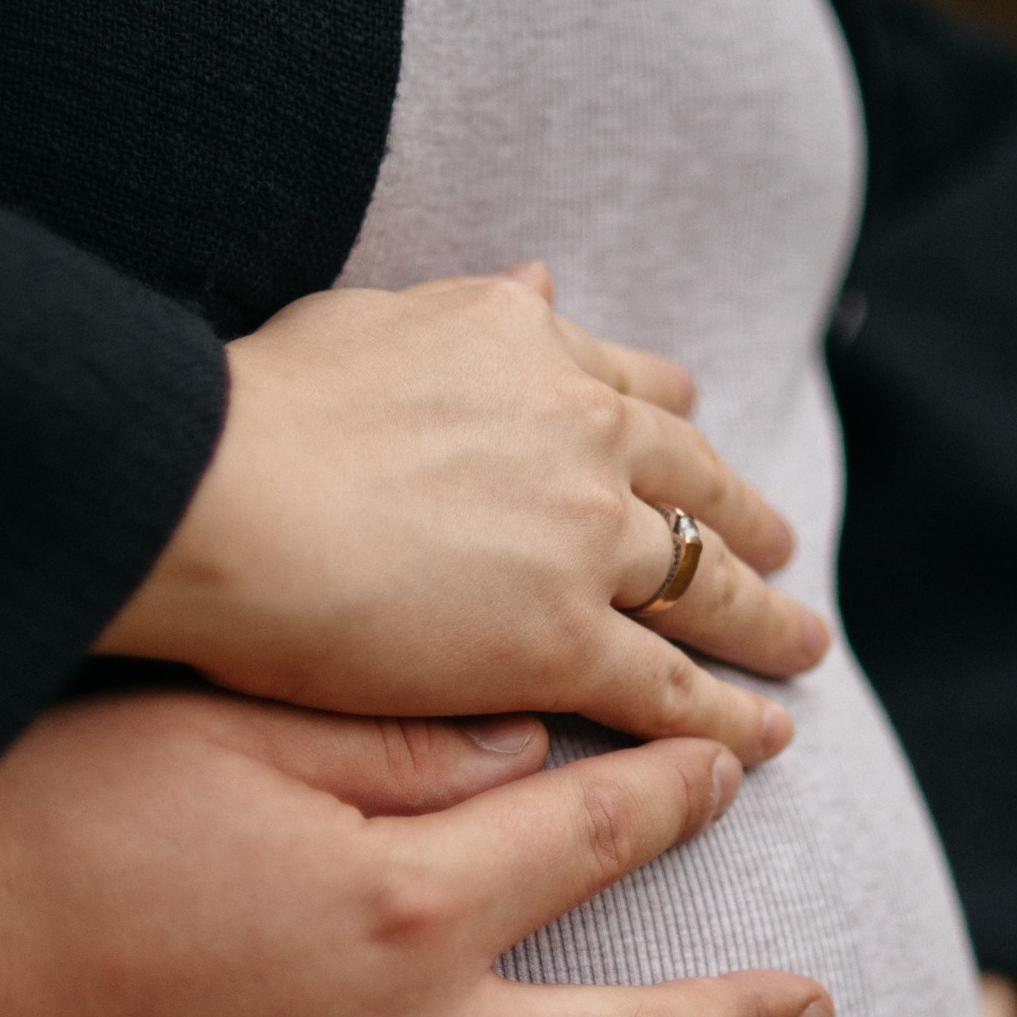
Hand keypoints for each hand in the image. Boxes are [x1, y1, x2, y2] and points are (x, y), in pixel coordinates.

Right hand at [104, 265, 827, 766]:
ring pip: (706, 585)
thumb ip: (465, 312)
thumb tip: (538, 279)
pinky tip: (769, 738)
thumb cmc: (250, 409)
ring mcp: (583, 539)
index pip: (629, 383)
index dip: (669, 415)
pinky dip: (729, 718)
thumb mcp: (369, 316)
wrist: (216, 490)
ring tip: (801, 647)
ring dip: (765, 620)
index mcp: (526, 346)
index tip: (693, 426)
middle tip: (781, 544)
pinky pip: (670, 687)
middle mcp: (579, 432)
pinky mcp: (562, 641)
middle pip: (692, 484)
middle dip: (743, 518)